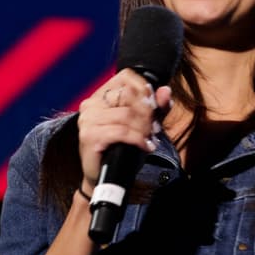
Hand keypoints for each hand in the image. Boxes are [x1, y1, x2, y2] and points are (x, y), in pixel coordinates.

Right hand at [76, 70, 170, 192]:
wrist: (105, 177)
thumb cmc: (122, 148)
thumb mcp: (142, 125)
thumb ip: (156, 108)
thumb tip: (166, 91)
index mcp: (100, 96)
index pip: (126, 77)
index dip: (144, 89)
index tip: (153, 107)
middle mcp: (91, 104)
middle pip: (129, 95)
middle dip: (147, 112)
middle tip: (153, 128)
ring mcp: (88, 120)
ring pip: (127, 115)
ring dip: (144, 129)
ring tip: (148, 139)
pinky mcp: (90, 136)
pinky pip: (122, 132)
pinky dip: (138, 139)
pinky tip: (144, 146)